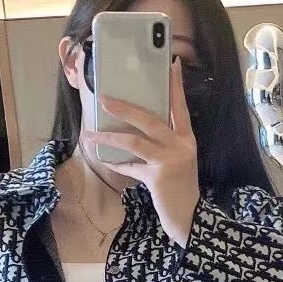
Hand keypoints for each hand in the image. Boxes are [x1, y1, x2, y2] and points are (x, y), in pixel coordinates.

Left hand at [85, 58, 198, 247]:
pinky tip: (108, 161)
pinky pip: (130, 167)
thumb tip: (134, 129)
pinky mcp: (158, 177)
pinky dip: (117, 164)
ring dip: (110, 136)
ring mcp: (170, 160)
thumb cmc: (180, 188)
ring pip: (135, 141)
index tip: (172, 64)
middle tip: (105, 99)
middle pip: (150, 119)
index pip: (180, 107)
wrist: (189, 217)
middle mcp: (181, 145)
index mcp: (186, 138)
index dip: (176, 86)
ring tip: (92, 133)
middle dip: (125, 108)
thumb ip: (163, 145)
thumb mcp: (177, 162)